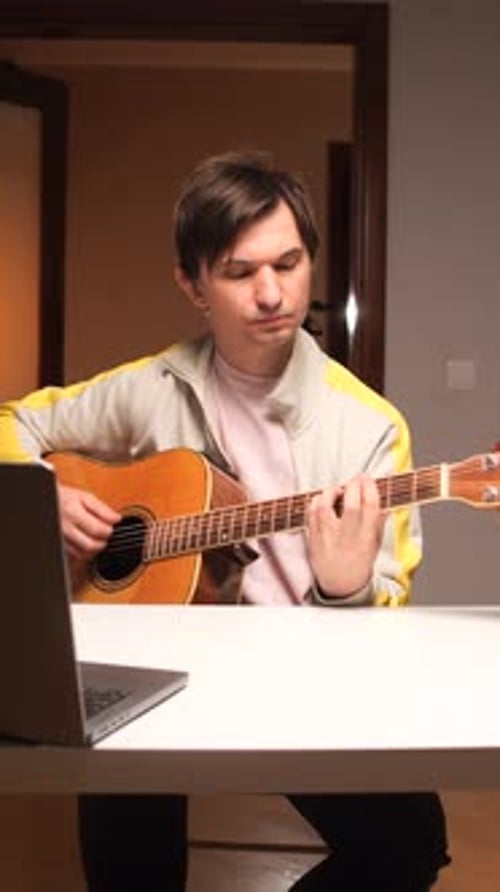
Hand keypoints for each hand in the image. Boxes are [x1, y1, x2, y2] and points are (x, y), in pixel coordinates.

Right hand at [57, 484, 120, 560]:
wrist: (50, 503)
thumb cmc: (67, 499)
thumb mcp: (85, 497)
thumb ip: (102, 508)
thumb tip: (116, 519)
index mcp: (73, 513)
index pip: (97, 530)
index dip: (108, 530)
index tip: (110, 527)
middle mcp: (65, 528)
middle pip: (91, 545)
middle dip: (103, 542)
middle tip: (105, 534)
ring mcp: (62, 539)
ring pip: (84, 554)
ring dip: (95, 548)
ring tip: (97, 538)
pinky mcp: (61, 546)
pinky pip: (76, 555)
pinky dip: (85, 552)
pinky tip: (87, 542)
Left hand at [306, 474, 383, 598]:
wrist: (340, 585)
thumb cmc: (359, 562)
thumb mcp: (375, 543)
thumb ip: (379, 520)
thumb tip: (382, 497)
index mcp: (366, 539)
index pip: (370, 507)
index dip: (369, 488)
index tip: (368, 479)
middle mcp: (347, 538)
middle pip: (350, 504)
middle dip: (353, 486)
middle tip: (355, 481)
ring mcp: (327, 538)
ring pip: (326, 506)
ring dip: (332, 492)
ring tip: (337, 491)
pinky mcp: (312, 538)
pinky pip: (311, 513)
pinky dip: (316, 502)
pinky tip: (323, 501)